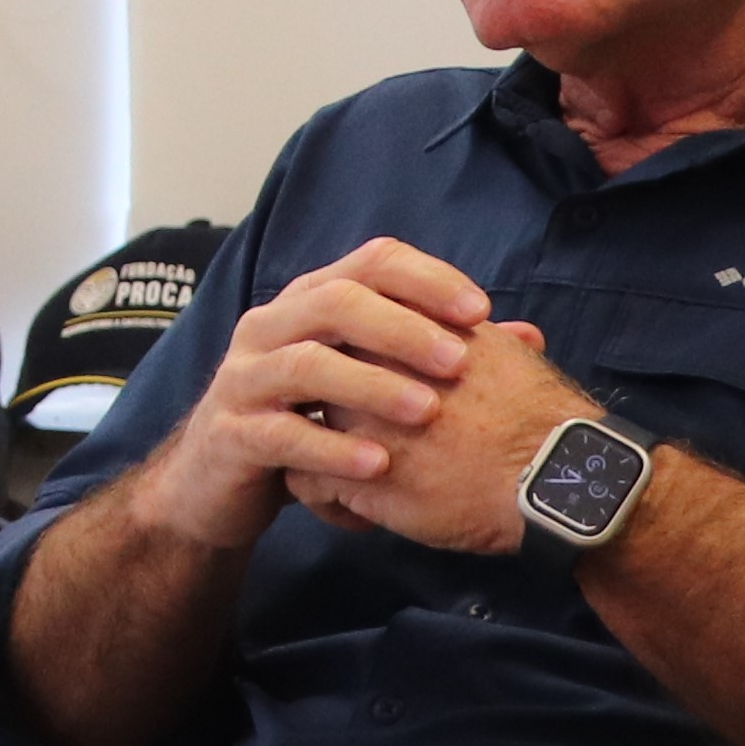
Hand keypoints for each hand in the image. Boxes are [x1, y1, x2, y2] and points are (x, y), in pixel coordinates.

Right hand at [120, 237, 499, 553]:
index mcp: (308, 302)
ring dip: (371, 384)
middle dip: (403, 327)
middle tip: (459, 360)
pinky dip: (331, 448)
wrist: (217, 483)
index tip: (481, 310)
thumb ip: (434, 356)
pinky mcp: (230, 434)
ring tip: (425, 412)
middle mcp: (271, 327)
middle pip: (336, 301)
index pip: (370, 262)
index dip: (426, 278)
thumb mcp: (368, 383)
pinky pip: (281, 434)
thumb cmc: (307, 422)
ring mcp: (244, 378)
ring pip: (306, 363)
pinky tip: (377, 467)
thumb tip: (527, 336)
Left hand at [287, 317, 599, 556]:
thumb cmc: (544, 420)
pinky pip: (304, 483)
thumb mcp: (515, 360)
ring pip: (302, 430)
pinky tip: (357, 519)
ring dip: (319, 455)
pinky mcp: (354, 474)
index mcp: (408, 332)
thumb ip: (490, 343)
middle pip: (316, 378)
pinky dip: (324, 503)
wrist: (554, 474)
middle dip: (329, 408)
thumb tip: (511, 335)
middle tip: (351, 440)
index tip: (372, 391)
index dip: (356, 365)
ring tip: (350, 483)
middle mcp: (372, 368)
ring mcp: (356, 420)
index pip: (349, 334)